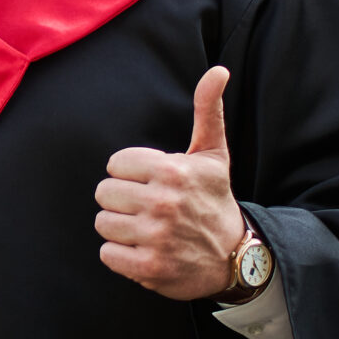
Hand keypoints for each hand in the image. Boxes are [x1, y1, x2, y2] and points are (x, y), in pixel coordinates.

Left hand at [95, 66, 248, 301]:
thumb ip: (207, 110)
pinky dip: (121, 254)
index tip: (152, 183)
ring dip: (121, 228)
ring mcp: (156, 237)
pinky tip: (145, 249)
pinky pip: (107, 253)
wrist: (235, 256)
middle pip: (104, 193)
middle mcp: (163, 203)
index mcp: (172, 170)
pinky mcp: (149, 267)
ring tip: (147, 229)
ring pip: (103, 223)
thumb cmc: (214, 200)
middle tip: (149, 208)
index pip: (115, 164)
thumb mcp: (213, 154)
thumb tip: (218, 70)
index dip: (130, 174)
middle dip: (123, 200)